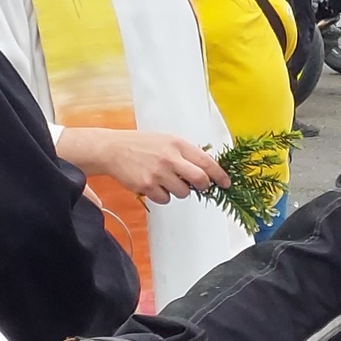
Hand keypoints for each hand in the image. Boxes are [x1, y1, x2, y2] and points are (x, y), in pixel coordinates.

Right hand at [60, 127, 229, 203]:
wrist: (114, 149)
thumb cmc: (142, 145)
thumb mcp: (167, 140)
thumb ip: (186, 152)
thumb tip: (207, 169)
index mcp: (178, 144)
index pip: (207, 162)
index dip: (220, 175)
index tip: (226, 183)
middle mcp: (170, 158)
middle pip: (200, 180)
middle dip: (203, 186)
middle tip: (199, 186)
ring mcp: (158, 173)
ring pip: (183, 193)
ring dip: (180, 190)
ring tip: (167, 180)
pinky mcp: (147, 186)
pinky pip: (165, 199)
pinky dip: (163, 195)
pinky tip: (154, 184)